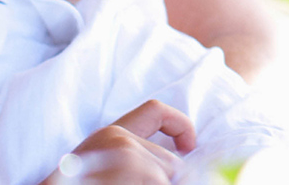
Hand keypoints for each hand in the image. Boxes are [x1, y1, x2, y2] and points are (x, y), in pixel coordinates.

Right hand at [41, 99, 195, 183]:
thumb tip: (175, 162)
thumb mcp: (100, 165)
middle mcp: (121, 140)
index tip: (189, 147)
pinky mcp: (142, 175)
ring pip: (171, 179)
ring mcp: (131, 158)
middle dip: (167, 182)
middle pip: (173, 162)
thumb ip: (128, 157)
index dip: (181, 124)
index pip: (155, 110)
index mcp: (110, 135)